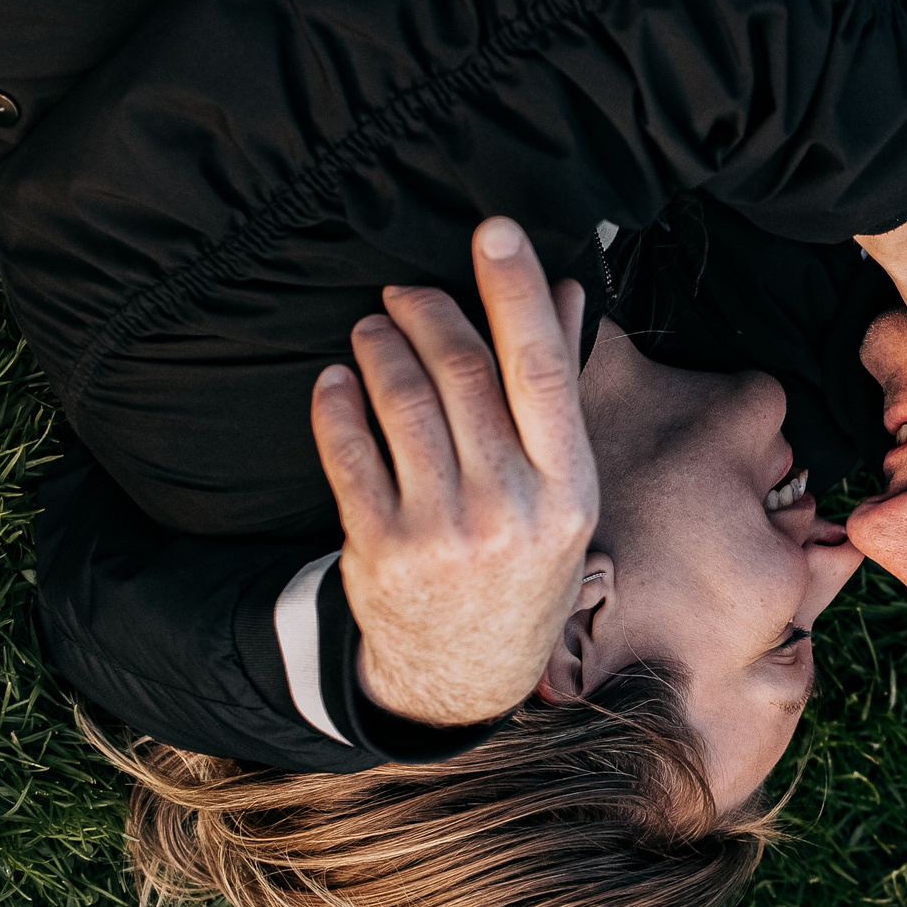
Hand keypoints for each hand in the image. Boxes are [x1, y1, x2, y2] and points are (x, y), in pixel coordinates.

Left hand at [308, 217, 599, 725]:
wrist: (465, 673)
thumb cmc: (523, 566)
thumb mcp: (564, 494)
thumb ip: (559, 396)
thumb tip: (567, 292)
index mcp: (568, 489)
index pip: (543, 370)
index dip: (518, 293)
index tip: (496, 233)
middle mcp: (512, 508)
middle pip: (466, 374)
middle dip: (431, 315)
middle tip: (406, 291)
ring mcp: (445, 531)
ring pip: (404, 404)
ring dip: (381, 349)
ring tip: (371, 329)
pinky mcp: (382, 549)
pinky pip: (350, 453)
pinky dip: (338, 404)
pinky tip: (337, 381)